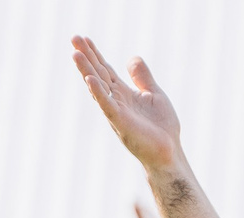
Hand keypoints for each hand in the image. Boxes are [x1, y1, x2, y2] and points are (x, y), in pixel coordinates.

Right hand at [71, 37, 183, 174]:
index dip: (95, 54)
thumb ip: (142, 77)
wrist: (169, 153)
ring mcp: (116, 111)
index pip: (105, 70)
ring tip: (75, 54)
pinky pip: (107, 106)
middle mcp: (115, 100)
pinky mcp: (121, 123)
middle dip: (86, 57)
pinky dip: (99, 93)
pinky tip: (90, 79)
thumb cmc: (162, 127)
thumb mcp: (154, 94)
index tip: (83, 38)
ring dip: (86, 71)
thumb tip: (132, 57)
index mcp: (123, 93)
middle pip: (98, 74)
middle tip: (74, 38)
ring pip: (98, 88)